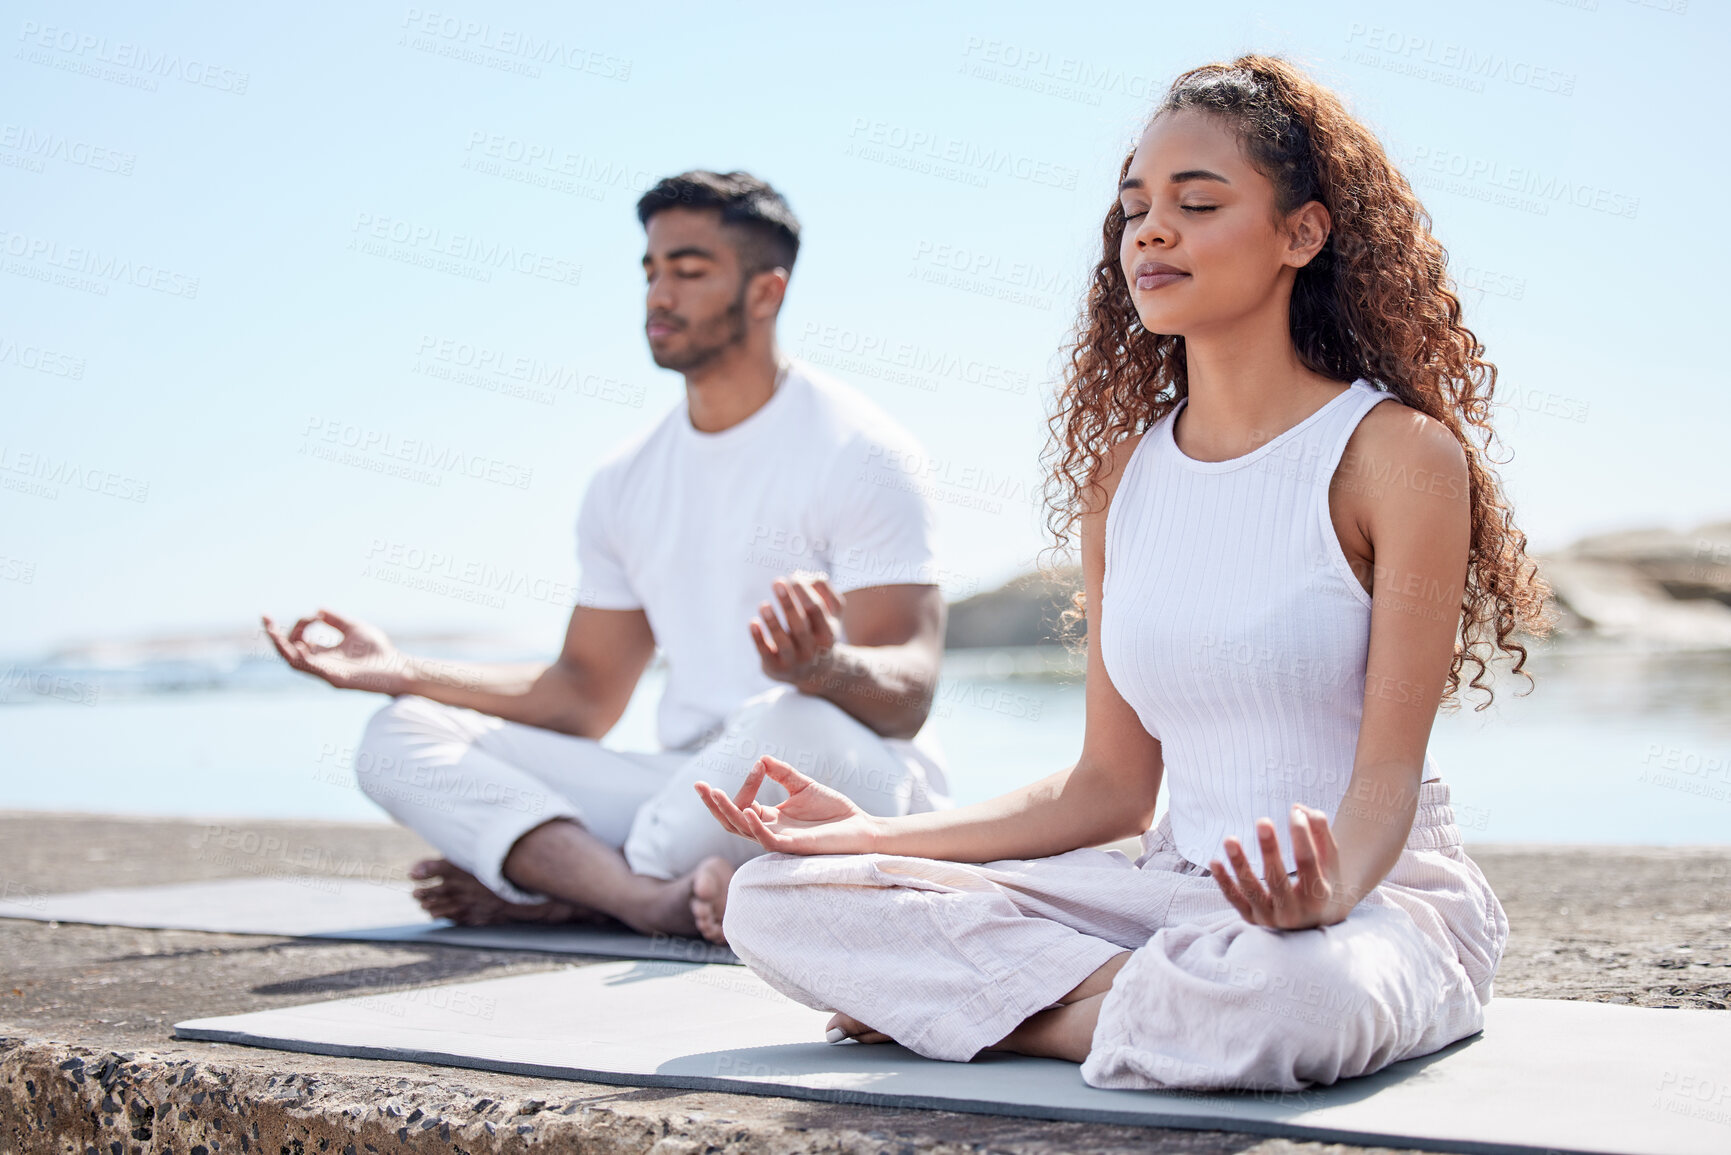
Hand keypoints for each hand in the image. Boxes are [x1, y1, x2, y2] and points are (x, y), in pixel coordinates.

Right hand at [261, 608, 408, 694]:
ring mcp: (326, 673)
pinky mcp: (336, 680)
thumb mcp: (355, 628)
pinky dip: (303, 658)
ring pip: (294, 663)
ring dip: (282, 647)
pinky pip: (313, 671)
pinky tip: (299, 645)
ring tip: (273, 632)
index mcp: (323, 654)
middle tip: (265, 619)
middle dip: (274, 636)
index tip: (315, 615)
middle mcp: (320, 664)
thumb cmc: (379, 652)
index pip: (298, 640)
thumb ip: (336, 620)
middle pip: (288, 652)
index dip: (300, 624)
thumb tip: (318, 610)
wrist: (398, 669)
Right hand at [693, 755, 883, 855]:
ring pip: (743, 830)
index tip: (759, 766)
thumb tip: (761, 759)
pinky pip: (767, 840)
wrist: (861, 827)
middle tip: (698, 786)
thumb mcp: (803, 786)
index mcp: (771, 819)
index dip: (746, 785)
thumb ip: (782, 774)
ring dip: (727, 812)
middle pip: (732, 822)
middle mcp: (770, 831)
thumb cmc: (834, 811)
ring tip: (714, 794)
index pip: (744, 804)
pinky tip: (748, 810)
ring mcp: (780, 841)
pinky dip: (755, 826)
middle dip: (714, 805)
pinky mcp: (793, 847)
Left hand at [750, 575, 844, 688]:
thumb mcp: (830, 613)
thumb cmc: (818, 632)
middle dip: (788, 603)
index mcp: (828, 632)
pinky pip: (766, 654)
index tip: (792, 577)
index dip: (804, 592)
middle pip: (800, 625)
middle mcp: (813, 649)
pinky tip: (753, 622)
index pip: (816, 609)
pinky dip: (759, 639)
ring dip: (773, 622)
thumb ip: (823, 590)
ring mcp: (795, 661)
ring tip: (763, 605)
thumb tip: (802, 575)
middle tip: (777, 582)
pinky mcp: (777, 668)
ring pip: (783, 642)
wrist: (813, 672)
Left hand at [1209, 805, 1348, 929]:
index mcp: (1318, 897)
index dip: (1302, 836)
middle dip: (1270, 850)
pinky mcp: (1253, 919)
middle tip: (1263, 820)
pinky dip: (1223, 882)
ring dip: (1239, 864)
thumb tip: (1299, 808)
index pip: (1308, 863)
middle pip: (1278, 880)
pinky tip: (1214, 861)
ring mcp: (1271, 918)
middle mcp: (1294, 912)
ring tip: (1230, 839)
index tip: (1295, 812)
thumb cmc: (1324, 881)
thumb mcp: (1329, 861)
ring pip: (1252, 891)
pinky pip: (1235, 900)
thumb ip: (1320, 833)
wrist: (1316, 921)